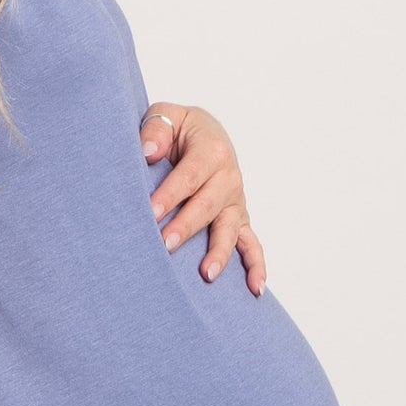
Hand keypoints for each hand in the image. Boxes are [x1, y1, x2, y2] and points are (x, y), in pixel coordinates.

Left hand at [139, 102, 266, 295]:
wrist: (204, 135)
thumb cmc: (180, 130)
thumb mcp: (167, 117)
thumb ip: (157, 129)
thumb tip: (149, 152)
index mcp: (212, 150)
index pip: (189, 176)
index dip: (170, 195)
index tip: (150, 212)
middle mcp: (229, 177)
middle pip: (207, 206)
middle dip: (186, 227)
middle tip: (165, 245)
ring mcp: (236, 201)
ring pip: (229, 229)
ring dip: (219, 252)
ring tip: (206, 274)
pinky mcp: (239, 218)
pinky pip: (251, 244)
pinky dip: (256, 266)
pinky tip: (255, 288)